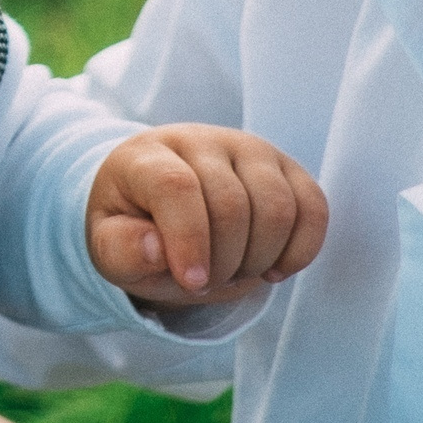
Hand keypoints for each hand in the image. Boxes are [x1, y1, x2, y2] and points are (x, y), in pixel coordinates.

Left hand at [86, 123, 328, 307]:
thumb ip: (120, 250)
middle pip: (231, 205)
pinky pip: (313, 207)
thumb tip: (156, 247)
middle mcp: (199, 140)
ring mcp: (247, 148)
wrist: (164, 208)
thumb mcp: (108, 248)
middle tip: (205, 281)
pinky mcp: (286, 167)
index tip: (191, 283)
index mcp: (145, 155)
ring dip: (259, 258)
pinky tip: (273, 268)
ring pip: (277, 207)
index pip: (176, 187)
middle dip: (224, 262)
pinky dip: (301, 249)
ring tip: (233, 270)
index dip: (189, 240)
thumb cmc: (134, 229)